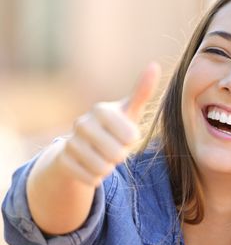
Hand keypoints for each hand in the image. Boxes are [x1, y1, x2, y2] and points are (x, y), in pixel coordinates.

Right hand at [58, 63, 160, 186]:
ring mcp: (69, 142)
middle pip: (115, 153)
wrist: (86, 145)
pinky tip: (93, 166)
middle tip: (116, 149)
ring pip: (102, 168)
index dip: (131, 139)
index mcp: (100, 110)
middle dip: (121, 156)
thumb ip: (142, 91)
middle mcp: (81, 123)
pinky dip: (96, 177)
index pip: (128, 135)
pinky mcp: (62, 161)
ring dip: (109, 167)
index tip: (130, 136)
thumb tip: (154, 65)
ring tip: (105, 157)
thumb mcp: (130, 111)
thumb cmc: (116, 126)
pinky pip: (89, 179)